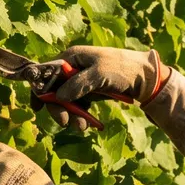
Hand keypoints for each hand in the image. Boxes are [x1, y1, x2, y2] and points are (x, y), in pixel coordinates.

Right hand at [43, 46, 167, 127]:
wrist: (146, 77)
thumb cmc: (122, 69)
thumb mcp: (99, 74)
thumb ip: (78, 84)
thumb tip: (59, 97)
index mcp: (71, 57)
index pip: (46, 72)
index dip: (39, 89)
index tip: (38, 107)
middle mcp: (73, 68)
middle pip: (54, 90)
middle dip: (58, 108)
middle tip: (65, 123)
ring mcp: (81, 80)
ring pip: (66, 100)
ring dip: (71, 115)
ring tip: (81, 127)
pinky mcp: (90, 91)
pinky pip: (78, 105)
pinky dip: (80, 115)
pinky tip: (87, 123)